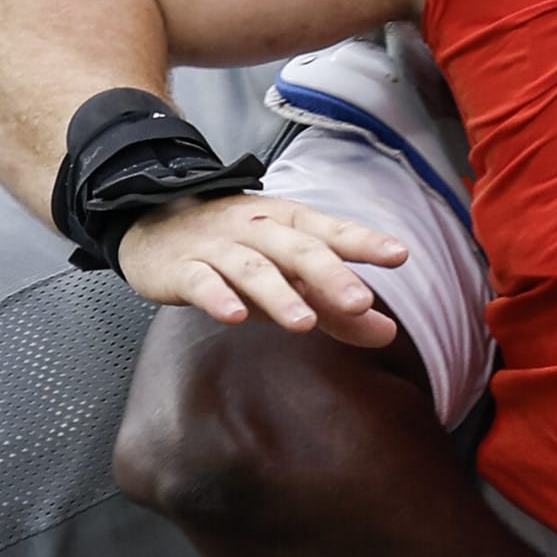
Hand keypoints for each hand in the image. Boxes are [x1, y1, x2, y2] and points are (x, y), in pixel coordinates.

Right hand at [117, 192, 409, 346]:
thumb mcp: (287, 273)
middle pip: (298, 249)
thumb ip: (335, 305)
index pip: (332, 231)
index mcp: (289, 223)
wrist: (156, 223)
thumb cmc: (237, 251)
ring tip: (305, 323)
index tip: (400, 254)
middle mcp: (258, 230)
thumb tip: (388, 333)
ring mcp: (219, 248)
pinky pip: (201, 281)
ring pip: (253, 268)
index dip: (364, 241)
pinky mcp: (183, 269)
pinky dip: (217, 297)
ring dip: (279, 295)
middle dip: (331, 275)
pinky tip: (232, 317)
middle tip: (361, 302)